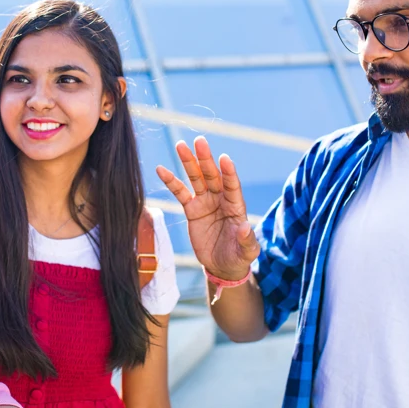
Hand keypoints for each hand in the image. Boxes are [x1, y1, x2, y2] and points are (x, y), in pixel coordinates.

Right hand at [156, 136, 258, 280]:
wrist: (221, 266)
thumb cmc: (238, 256)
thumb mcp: (246, 251)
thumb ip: (247, 240)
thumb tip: (244, 227)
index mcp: (236, 206)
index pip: (232, 185)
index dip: (229, 173)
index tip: (224, 158)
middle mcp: (221, 199)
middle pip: (212, 175)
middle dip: (206, 159)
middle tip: (199, 141)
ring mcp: (205, 202)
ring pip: (196, 178)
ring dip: (189, 162)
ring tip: (180, 146)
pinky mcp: (192, 209)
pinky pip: (180, 192)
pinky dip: (171, 181)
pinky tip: (161, 169)